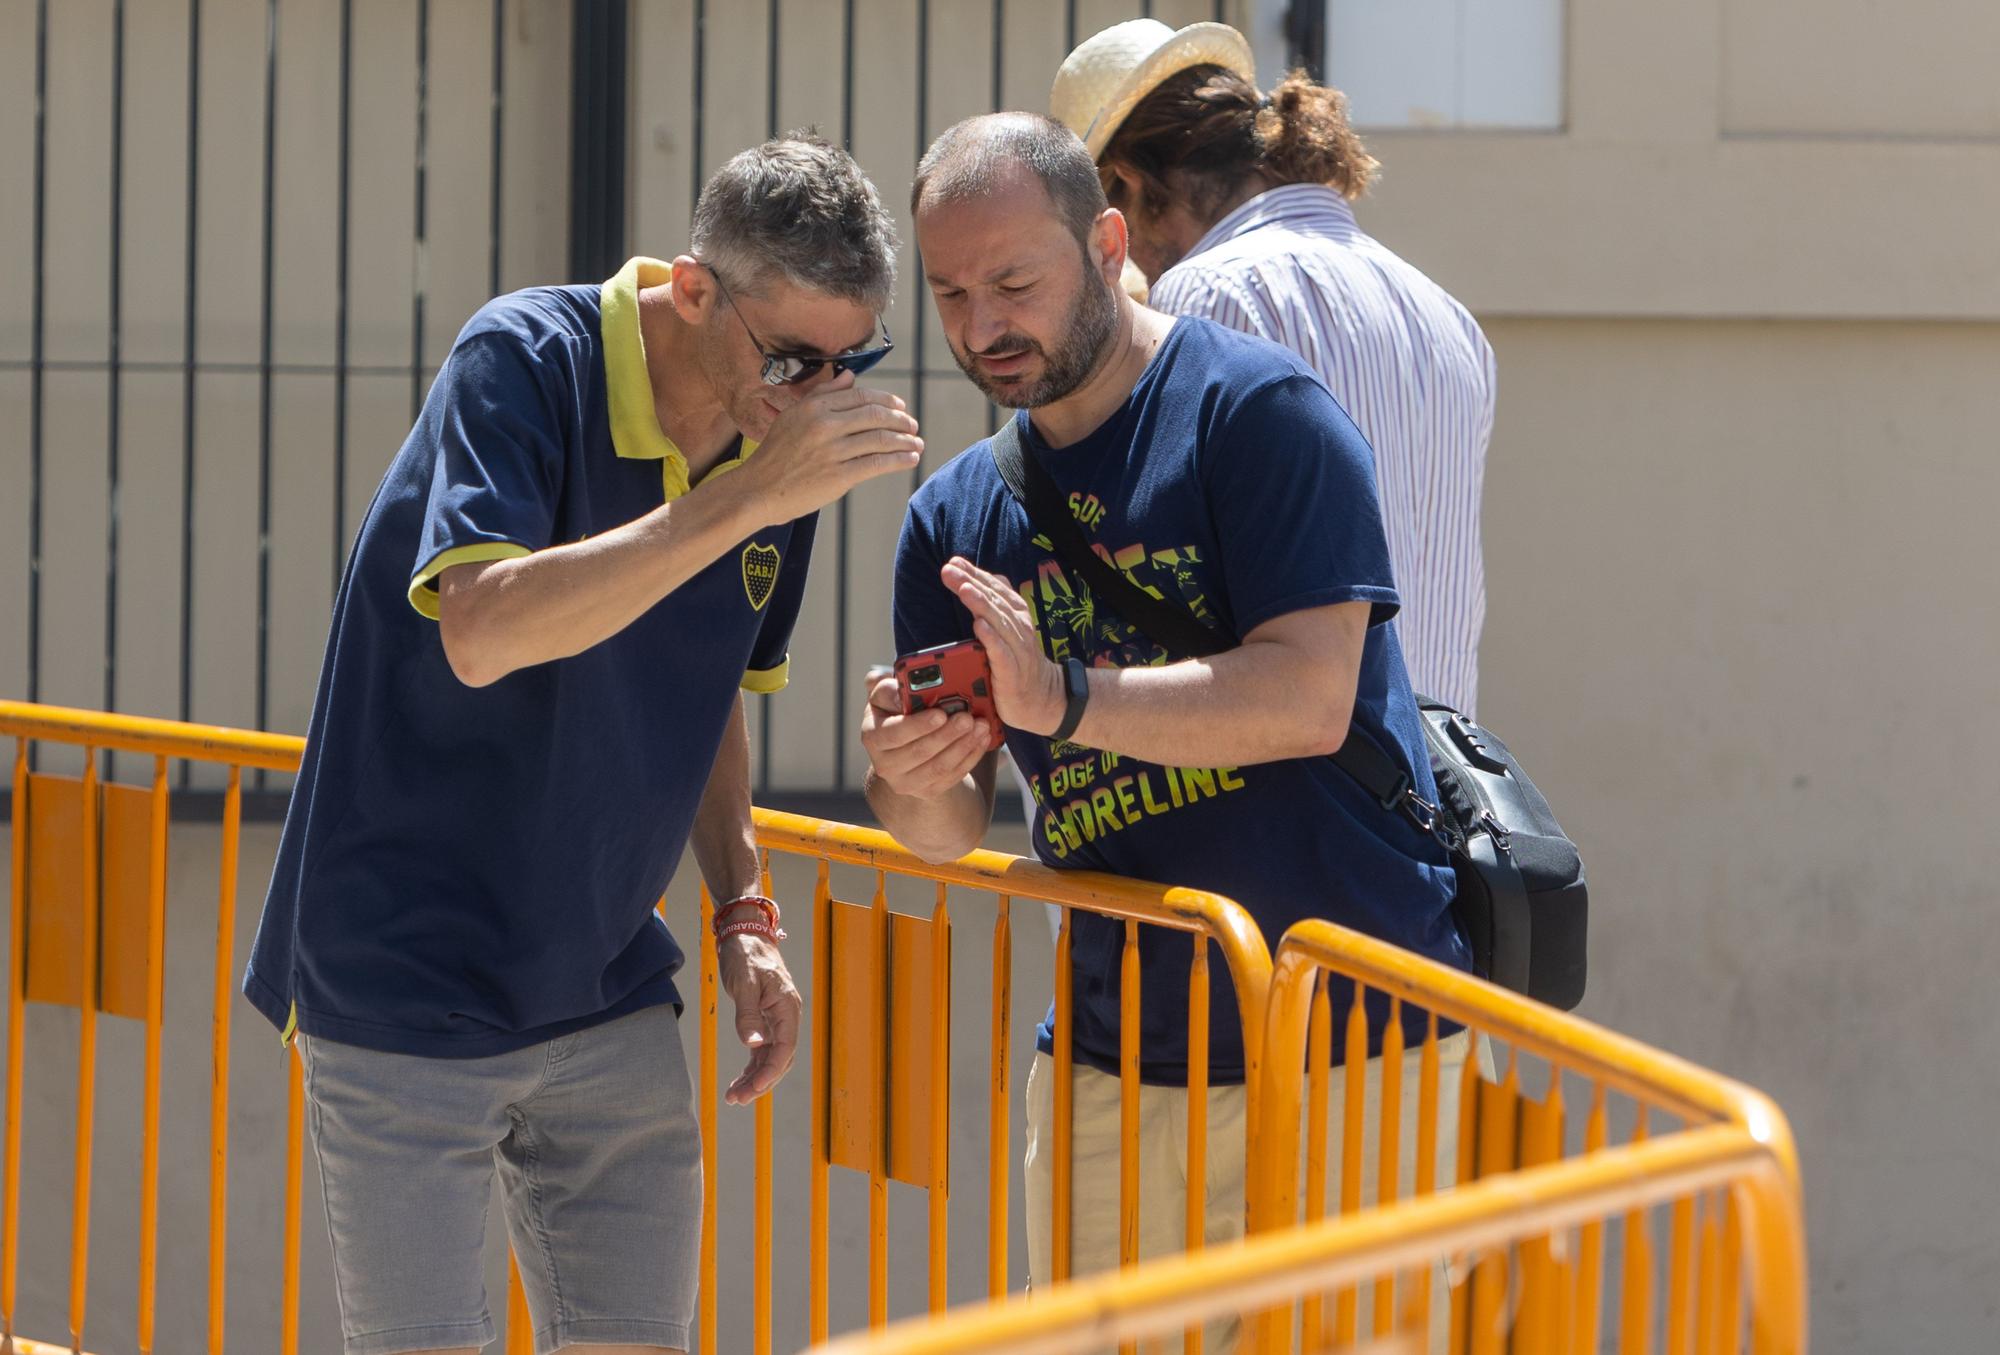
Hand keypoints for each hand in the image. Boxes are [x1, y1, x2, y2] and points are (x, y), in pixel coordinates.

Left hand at [717, 933, 800, 1104]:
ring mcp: (776, 1021)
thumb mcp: (744, 983)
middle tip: (738, 1099)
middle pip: (779, 1058)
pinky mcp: (764, 1021)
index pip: (785, 1048)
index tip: (754, 1088)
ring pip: (770, 1058)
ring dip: (755, 1079)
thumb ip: (748, 1015)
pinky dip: (751, 1068)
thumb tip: (753, 1045)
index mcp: (787, 1008)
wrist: (745, 936)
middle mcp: (786, 1017)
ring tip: (734, 1097)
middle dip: (761, 1082)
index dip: (771, 1071)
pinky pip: (761, 1052)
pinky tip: (738, 1082)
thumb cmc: (746, 955)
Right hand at [737, 372, 923, 526]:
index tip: (900, 406)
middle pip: (875, 414)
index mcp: (813, 407)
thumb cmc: (775, 455)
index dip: (887, 400)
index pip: (861, 396)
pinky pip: (877, 463)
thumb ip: (821, 395)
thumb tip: (848, 376)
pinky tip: (910, 459)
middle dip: (901, 419)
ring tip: (917, 443)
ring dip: (905, 440)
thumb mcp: (792, 416)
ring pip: (881, 439)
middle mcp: (824, 425)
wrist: (757, 490)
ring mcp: (832, 451)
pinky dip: (899, 460)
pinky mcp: (839, 476)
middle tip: (913, 425)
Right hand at [860, 672, 993, 798]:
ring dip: (963, 746)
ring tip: (981, 726)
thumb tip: (892, 686)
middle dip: (948, 734)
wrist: (904, 745)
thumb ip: (888, 689)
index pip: (894, 734)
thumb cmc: (897, 712)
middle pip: (920, 752)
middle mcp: (884, 765)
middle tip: (968, 718)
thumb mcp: (887, 697)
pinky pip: (952, 777)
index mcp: (873, 737)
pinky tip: (982, 740)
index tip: (941, 714)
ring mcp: (906, 782)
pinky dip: (970, 757)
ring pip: (939, 767)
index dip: (918, 725)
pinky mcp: (927, 791)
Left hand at [940, 557, 1065, 735]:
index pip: (994, 589)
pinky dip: (991, 638)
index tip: (954, 562)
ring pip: (998, 622)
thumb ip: (996, 605)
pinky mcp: (1012, 672)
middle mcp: (1018, 628)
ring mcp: (1017, 650)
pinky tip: (978, 626)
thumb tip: (980, 578)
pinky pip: (1002, 652)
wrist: (1044, 698)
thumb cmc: (1021, 662)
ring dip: (980, 604)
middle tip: (949, 570)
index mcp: (1015, 615)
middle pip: (993, 601)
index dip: (975, 574)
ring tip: (963, 589)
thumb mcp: (1010, 629)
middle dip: (971, 583)